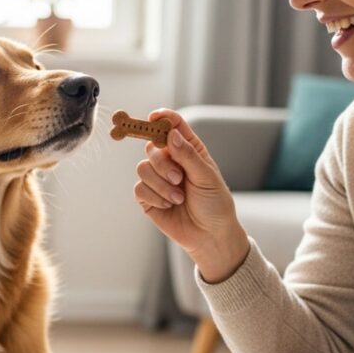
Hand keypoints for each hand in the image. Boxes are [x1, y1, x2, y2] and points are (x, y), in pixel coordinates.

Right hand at [132, 109, 248, 281]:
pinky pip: (139, 188)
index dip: (162, 118)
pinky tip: (168, 205)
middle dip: (163, 163)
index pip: (172, 127)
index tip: (154, 117)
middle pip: (151, 146)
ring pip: (142, 168)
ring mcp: (158, 179)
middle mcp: (171, 162)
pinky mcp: (148, 197)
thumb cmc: (214, 204)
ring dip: (161, 184)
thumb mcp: (207, 177)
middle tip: (179, 179)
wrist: (209, 235)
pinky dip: (154, 197)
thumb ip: (187, 155)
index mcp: (189, 151)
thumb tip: (171, 134)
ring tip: (178, 197)